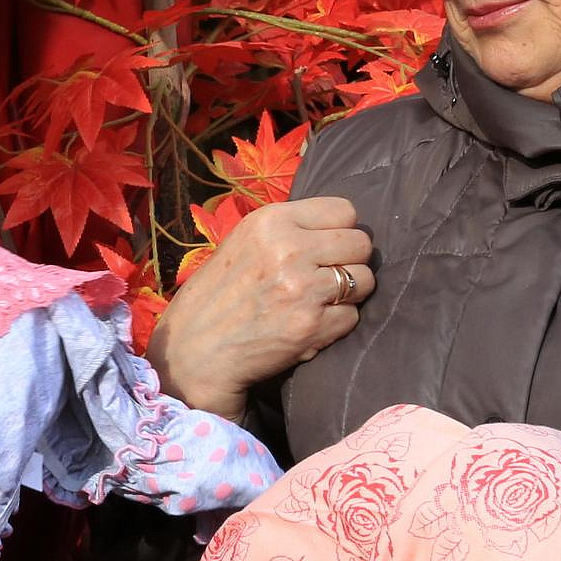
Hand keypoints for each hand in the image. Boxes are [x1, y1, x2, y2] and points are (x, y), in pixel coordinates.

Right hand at [146, 196, 374, 420]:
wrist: (195, 349)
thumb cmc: (219, 293)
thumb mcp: (244, 242)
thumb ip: (289, 230)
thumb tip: (339, 228)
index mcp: (272, 221)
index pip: (344, 210)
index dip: (339, 230)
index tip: (326, 246)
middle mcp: (290, 249)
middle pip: (361, 244)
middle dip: (350, 260)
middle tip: (328, 275)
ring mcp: (303, 289)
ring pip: (364, 280)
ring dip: (348, 294)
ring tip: (320, 301)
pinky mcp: (311, 326)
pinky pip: (352, 317)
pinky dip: (337, 324)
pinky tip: (311, 325)